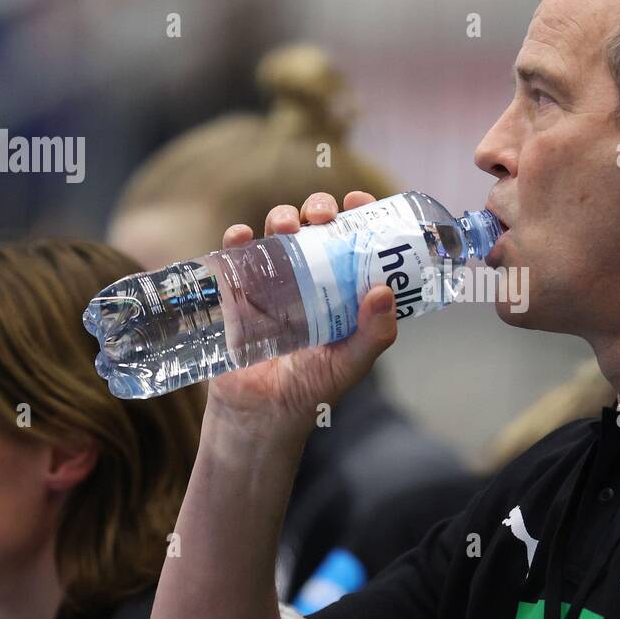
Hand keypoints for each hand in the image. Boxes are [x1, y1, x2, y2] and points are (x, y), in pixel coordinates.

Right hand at [206, 191, 397, 435]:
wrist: (261, 416)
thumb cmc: (311, 390)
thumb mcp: (350, 364)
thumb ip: (373, 335)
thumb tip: (384, 291)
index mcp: (341, 289)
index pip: (352, 241)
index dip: (358, 215)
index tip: (360, 201)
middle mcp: (308, 278)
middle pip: (314, 226)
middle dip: (318, 208)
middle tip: (323, 216)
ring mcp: (271, 282)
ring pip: (276, 233)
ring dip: (282, 217)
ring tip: (286, 226)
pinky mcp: (238, 293)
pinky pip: (234, 257)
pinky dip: (236, 239)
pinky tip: (242, 236)